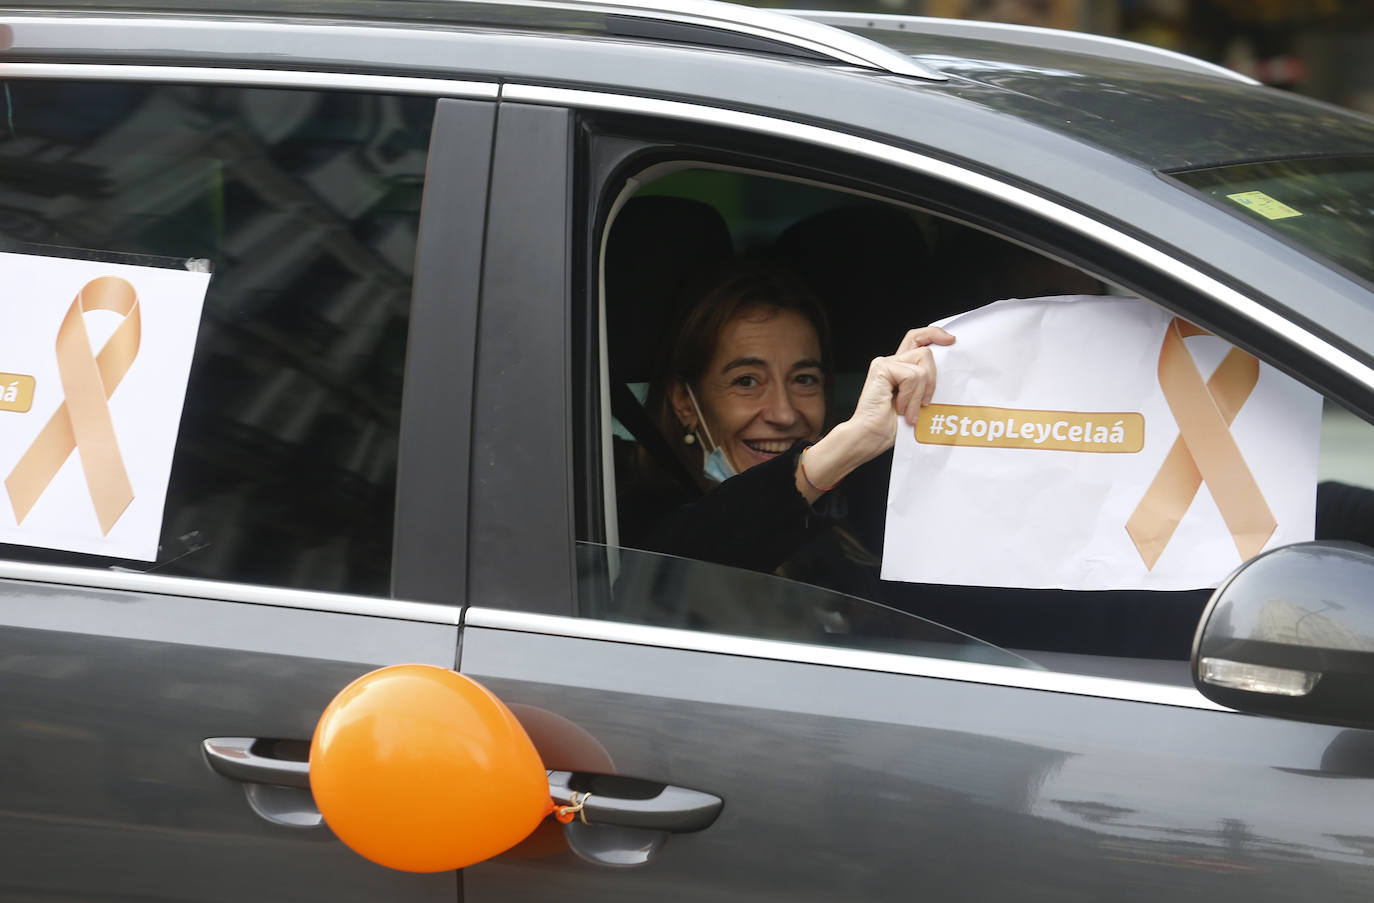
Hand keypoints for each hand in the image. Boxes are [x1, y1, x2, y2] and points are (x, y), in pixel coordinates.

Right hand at [794, 326, 954, 501]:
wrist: (870, 436)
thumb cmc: (891, 426)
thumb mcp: (917, 401)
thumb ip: (926, 383)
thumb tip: (950, 372)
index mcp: (899, 367)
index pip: (917, 338)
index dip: (934, 334)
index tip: (951, 341)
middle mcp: (891, 361)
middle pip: (925, 352)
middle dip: (932, 379)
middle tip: (925, 403)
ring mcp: (885, 363)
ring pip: (921, 366)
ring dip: (920, 393)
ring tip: (909, 411)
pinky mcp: (881, 368)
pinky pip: (912, 376)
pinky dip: (911, 396)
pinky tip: (900, 409)